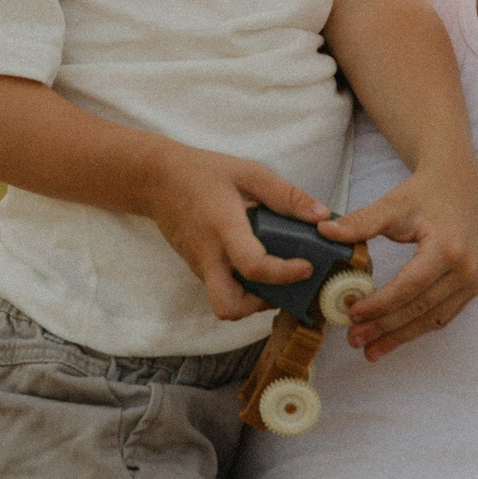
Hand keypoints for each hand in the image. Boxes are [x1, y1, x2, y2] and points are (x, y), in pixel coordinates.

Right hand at [140, 142, 328, 319]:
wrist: (156, 179)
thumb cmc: (203, 172)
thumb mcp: (248, 173)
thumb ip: (285, 195)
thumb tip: (321, 216)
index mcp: (223, 227)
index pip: (253, 266)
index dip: (283, 273)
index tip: (306, 267)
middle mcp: (208, 255)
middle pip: (229, 306)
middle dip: (258, 306)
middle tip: (279, 285)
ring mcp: (198, 265)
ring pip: (223, 302)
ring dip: (250, 299)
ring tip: (270, 275)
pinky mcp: (194, 267)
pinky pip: (218, 288)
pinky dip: (239, 286)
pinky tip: (252, 264)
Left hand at [318, 159, 477, 359]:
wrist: (458, 184)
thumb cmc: (423, 193)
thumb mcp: (392, 204)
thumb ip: (360, 222)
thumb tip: (324, 231)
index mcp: (446, 249)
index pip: (409, 287)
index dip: (380, 304)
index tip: (352, 314)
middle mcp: (465, 270)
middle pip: (420, 309)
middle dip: (385, 328)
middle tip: (355, 340)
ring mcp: (472, 281)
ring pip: (432, 319)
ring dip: (400, 336)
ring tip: (370, 350)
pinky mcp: (472, 287)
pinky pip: (442, 316)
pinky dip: (417, 328)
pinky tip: (393, 337)